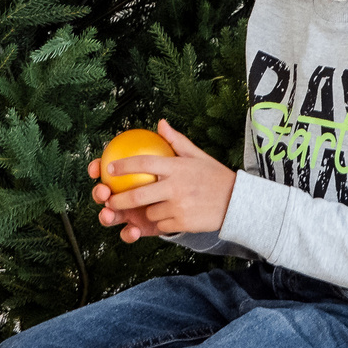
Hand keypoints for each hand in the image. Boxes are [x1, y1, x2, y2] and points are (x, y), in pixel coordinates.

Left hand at [87, 121, 235, 242]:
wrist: (237, 203)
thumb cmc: (215, 177)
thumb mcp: (197, 155)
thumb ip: (176, 141)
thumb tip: (160, 123)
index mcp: (177, 167)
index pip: (144, 163)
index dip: (124, 165)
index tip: (109, 168)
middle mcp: (175, 187)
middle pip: (138, 195)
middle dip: (118, 200)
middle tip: (109, 200)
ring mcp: (178, 207)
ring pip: (149, 212)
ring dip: (146, 211)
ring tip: (153, 206)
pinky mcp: (182, 223)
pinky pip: (161, 224)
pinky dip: (160, 222)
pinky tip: (168, 216)